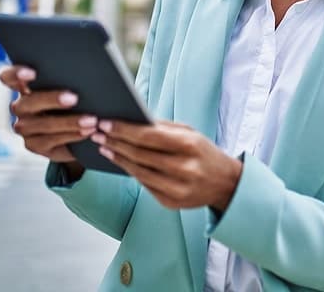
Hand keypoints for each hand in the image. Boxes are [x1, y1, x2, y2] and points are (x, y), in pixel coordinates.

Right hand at [0, 65, 94, 167]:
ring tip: (91, 120)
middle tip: (74, 98)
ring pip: (42, 124)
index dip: (16, 74)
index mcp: (25, 87)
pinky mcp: (34, 145)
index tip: (32, 73)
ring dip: (69, 122)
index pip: (9, 78)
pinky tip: (87, 132)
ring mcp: (25, 128)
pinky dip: (72, 135)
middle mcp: (21, 107)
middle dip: (51, 99)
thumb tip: (87, 73)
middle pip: (28, 102)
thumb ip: (68, 81)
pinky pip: (51, 140)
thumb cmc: (73, 104)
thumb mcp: (70, 90)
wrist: (76, 135)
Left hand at [91, 120, 242, 212]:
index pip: (149, 137)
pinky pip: (145, 185)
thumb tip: (131, 120)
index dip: (124, 130)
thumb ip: (163, 127)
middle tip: (98, 133)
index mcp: (190, 145)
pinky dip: (130, 172)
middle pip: (140, 155)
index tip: (105, 122)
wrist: (226, 183)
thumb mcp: (190, 133)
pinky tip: (120, 161)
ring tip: (104, 147)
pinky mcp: (172, 203)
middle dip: (116, 142)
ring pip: (139, 172)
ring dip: (118, 158)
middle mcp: (185, 169)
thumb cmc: (203, 152)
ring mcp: (178, 189)